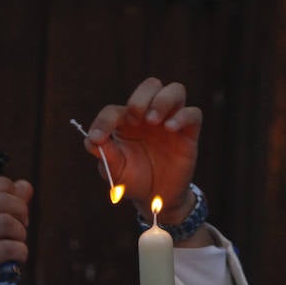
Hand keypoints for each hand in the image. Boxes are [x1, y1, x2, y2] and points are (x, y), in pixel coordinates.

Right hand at [0, 175, 32, 284]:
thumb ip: (2, 205)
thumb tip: (26, 185)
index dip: (7, 188)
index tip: (14, 204)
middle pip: (1, 200)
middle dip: (21, 212)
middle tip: (21, 227)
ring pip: (8, 223)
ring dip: (21, 234)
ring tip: (16, 244)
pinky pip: (11, 248)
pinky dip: (21, 252)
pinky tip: (15, 259)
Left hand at [84, 77, 201, 225]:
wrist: (156, 199)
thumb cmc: (133, 180)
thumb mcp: (115, 171)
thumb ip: (105, 154)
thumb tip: (91, 139)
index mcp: (126, 122)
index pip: (114, 110)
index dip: (104, 121)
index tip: (99, 138)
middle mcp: (149, 117)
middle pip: (151, 85)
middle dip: (141, 98)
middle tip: (135, 119)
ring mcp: (170, 122)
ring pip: (175, 90)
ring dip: (163, 100)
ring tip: (152, 120)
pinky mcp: (188, 134)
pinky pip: (193, 113)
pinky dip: (182, 116)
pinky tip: (170, 128)